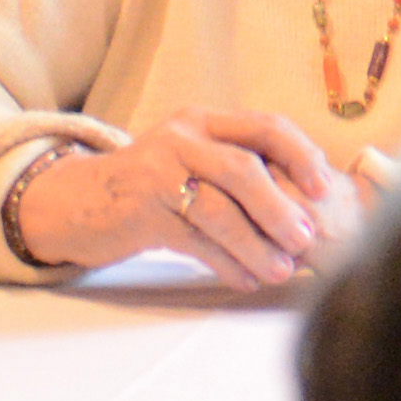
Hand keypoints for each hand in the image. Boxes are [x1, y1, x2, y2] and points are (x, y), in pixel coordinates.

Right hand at [14, 109, 339, 288]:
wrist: (75, 200)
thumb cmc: (153, 185)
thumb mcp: (193, 159)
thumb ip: (239, 168)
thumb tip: (309, 202)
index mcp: (204, 121)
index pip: (266, 127)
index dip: (302, 155)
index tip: (324, 188)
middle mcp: (181, 139)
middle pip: (243, 169)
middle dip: (280, 208)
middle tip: (307, 238)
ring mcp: (155, 174)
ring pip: (218, 210)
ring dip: (255, 244)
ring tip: (281, 269)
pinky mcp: (138, 212)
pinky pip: (192, 240)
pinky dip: (224, 263)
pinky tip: (244, 279)